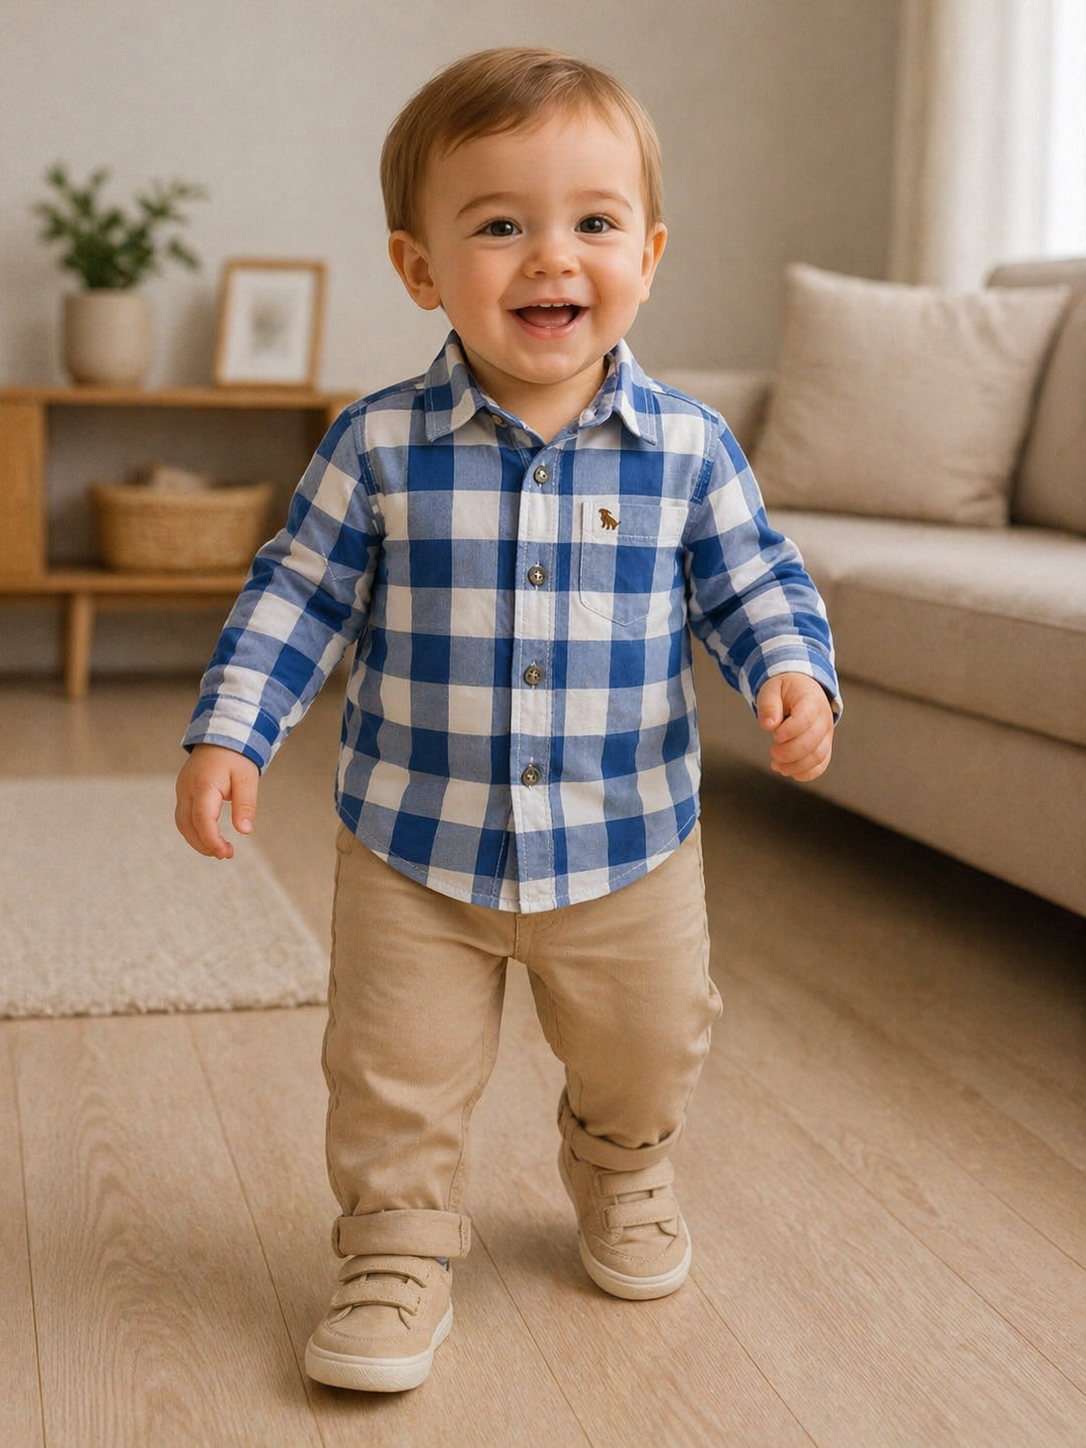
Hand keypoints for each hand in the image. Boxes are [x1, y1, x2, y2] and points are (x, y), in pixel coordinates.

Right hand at [175, 744, 259, 858]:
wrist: (221, 735)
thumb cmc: (236, 756)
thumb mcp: (247, 778)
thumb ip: (246, 804)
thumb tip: (245, 831)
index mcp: (204, 785)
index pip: (202, 818)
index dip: (212, 840)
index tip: (226, 853)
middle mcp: (187, 789)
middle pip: (187, 825)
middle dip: (204, 845)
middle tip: (226, 854)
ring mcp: (182, 790)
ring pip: (182, 823)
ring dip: (197, 840)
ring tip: (219, 850)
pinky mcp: (183, 792)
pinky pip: (183, 816)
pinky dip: (194, 830)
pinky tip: (209, 837)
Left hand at [756, 673, 833, 781]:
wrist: (801, 690)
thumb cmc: (785, 690)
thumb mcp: (772, 689)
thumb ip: (768, 704)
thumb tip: (768, 724)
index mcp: (812, 700)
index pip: (805, 718)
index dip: (790, 731)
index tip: (775, 735)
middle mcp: (824, 718)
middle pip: (812, 742)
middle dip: (788, 752)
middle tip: (772, 751)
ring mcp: (826, 734)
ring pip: (817, 757)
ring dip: (794, 766)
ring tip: (775, 764)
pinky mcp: (824, 747)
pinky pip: (820, 765)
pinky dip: (805, 773)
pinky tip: (787, 771)